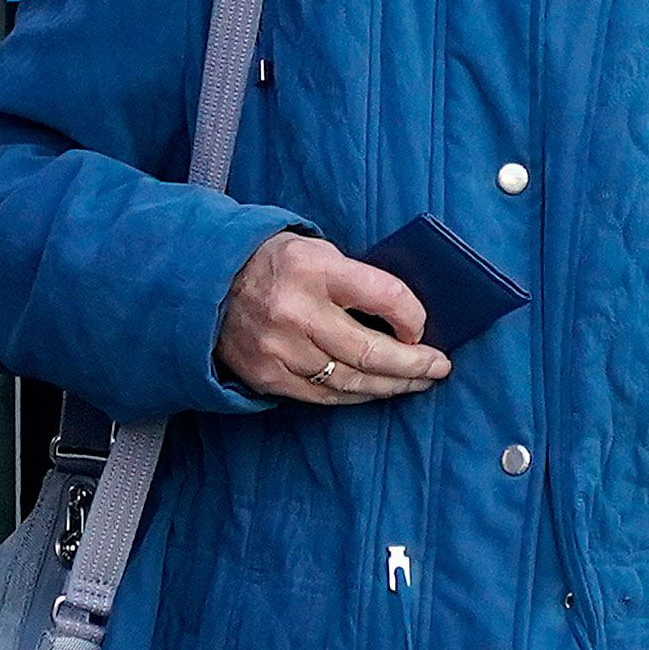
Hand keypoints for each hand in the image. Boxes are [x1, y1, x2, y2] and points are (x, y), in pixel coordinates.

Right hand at [216, 234, 449, 408]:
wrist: (209, 283)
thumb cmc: (278, 264)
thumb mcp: (318, 252)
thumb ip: (358, 280)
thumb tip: (408, 318)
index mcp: (314, 269)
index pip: (384, 296)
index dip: (414, 318)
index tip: (425, 328)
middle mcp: (295, 311)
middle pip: (371, 352)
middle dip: (413, 364)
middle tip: (439, 367)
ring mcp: (279, 348)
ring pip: (350, 382)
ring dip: (390, 386)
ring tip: (415, 382)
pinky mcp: (266, 375)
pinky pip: (323, 396)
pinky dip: (356, 396)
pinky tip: (376, 391)